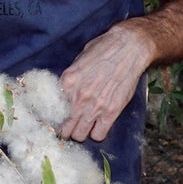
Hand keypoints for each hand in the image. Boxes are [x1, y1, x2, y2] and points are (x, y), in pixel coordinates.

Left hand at [57, 22, 155, 142]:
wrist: (129, 48)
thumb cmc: (103, 49)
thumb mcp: (78, 61)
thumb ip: (69, 81)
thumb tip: (62, 94)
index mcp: (67, 81)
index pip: (53, 110)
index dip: (56, 115)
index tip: (60, 116)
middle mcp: (79, 97)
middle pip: (65, 128)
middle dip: (67, 127)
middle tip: (72, 123)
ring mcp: (95, 106)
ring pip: (80, 135)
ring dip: (81, 132)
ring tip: (85, 124)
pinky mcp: (112, 112)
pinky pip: (99, 135)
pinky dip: (97, 132)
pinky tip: (98, 124)